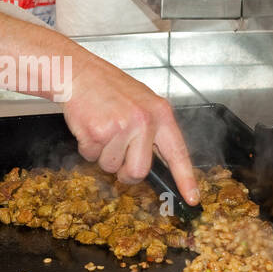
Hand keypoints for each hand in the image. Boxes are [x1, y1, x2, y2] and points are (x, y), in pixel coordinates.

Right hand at [59, 58, 199, 205]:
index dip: (185, 179)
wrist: (80, 72)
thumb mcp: (142, 103)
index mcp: (160, 114)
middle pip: (139, 171)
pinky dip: (87, 147)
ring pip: (111, 166)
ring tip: (101, 128)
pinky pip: (91, 156)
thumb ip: (153, 131)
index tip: (192, 199)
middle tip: (117, 156)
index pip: (177, 152)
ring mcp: (121, 127)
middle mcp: (144, 121)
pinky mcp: (98, 131)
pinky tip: (89, 125)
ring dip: (102, 154)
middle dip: (125, 173)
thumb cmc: (110, 88)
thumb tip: (160, 163)